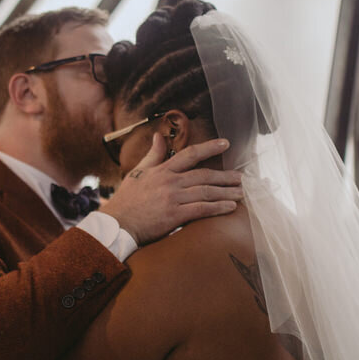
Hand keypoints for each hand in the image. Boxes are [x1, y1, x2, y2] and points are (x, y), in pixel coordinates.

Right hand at [103, 135, 241, 245]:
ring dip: (226, 193)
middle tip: (241, 178)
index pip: (190, 154)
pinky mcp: (174, 215)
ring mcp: (173, 198)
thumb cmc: (127, 200)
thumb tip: (158, 136)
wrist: (117, 224)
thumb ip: (153, 155)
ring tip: (240, 193)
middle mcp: (170, 181)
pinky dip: (218, 208)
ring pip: (206, 192)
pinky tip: (230, 208)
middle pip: (204, 175)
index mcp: (162, 170)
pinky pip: (201, 210)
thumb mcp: (138, 172)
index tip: (226, 143)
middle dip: (225, 176)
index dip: (210, 147)